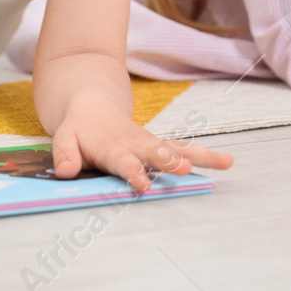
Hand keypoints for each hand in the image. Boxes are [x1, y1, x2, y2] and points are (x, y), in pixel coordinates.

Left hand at [50, 98, 233, 191]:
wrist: (94, 105)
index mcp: (112, 147)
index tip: (143, 185)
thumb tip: (65, 172)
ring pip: (178, 149)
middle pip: (155, 152)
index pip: (123, 162)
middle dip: (169, 161)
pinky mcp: (162, 145)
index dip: (133, 173)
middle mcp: (136, 144)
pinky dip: (206, 156)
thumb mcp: (63, 138)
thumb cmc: (79, 129)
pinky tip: (227, 162)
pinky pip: (186, 150)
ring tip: (224, 163)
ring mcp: (152, 144)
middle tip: (183, 169)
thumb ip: (65, 154)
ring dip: (199, 156)